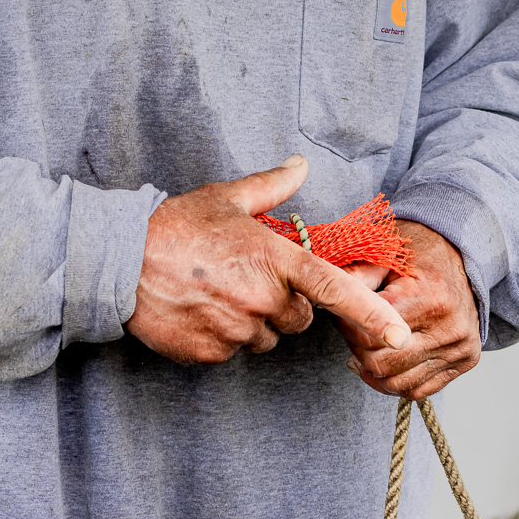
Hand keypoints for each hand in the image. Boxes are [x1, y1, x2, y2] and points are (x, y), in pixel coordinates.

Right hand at [127, 155, 411, 365]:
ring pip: (265, 340)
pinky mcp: (210, 353)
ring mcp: (235, 329)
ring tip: (215, 294)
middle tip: (244, 281)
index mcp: (273, 260)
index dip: (372, 313)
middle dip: (281, 306)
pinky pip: (232, 352)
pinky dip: (221, 337)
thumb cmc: (174, 226)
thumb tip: (300, 165)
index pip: (334, 290)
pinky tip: (198, 311)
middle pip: (298, 319)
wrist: (117, 261)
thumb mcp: (226, 198)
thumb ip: (271, 186)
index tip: (400, 333)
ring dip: (251, 323)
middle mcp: (261, 298)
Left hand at [338, 221, 480, 400]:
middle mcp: (449, 329)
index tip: (342, 314)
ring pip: (398, 383)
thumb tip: (326, 296)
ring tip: (365, 349)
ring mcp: (459, 349)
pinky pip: (418, 390)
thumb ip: (355, 277)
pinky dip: (395, 382)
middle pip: (381, 364)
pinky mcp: (465, 361)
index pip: (368, 335)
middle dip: (358, 350)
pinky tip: (384, 362)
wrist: (463, 255)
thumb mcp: (384, 253)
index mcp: (429, 299)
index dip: (346, 327)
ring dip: (373, 371)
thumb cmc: (419, 252)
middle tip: (354, 331)